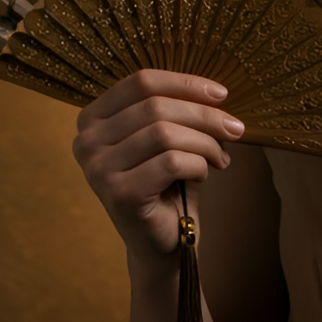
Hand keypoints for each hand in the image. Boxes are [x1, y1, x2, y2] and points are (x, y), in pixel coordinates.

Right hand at [72, 70, 246, 262]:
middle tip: (235, 128)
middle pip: (155, 106)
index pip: (140, 81)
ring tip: (221, 157)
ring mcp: (98, 169)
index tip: (221, 94)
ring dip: (205, 143)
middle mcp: (86, 142)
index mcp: (93, 118)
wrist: (161, 240)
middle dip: (205, 115)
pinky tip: (205, 174)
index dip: (185, 83)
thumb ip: (177, 109)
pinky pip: (170, 163)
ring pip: (164, 133)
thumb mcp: (168, 137)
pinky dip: (198, 165)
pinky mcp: (118, 194)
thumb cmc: (167, 182)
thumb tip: (216, 92)